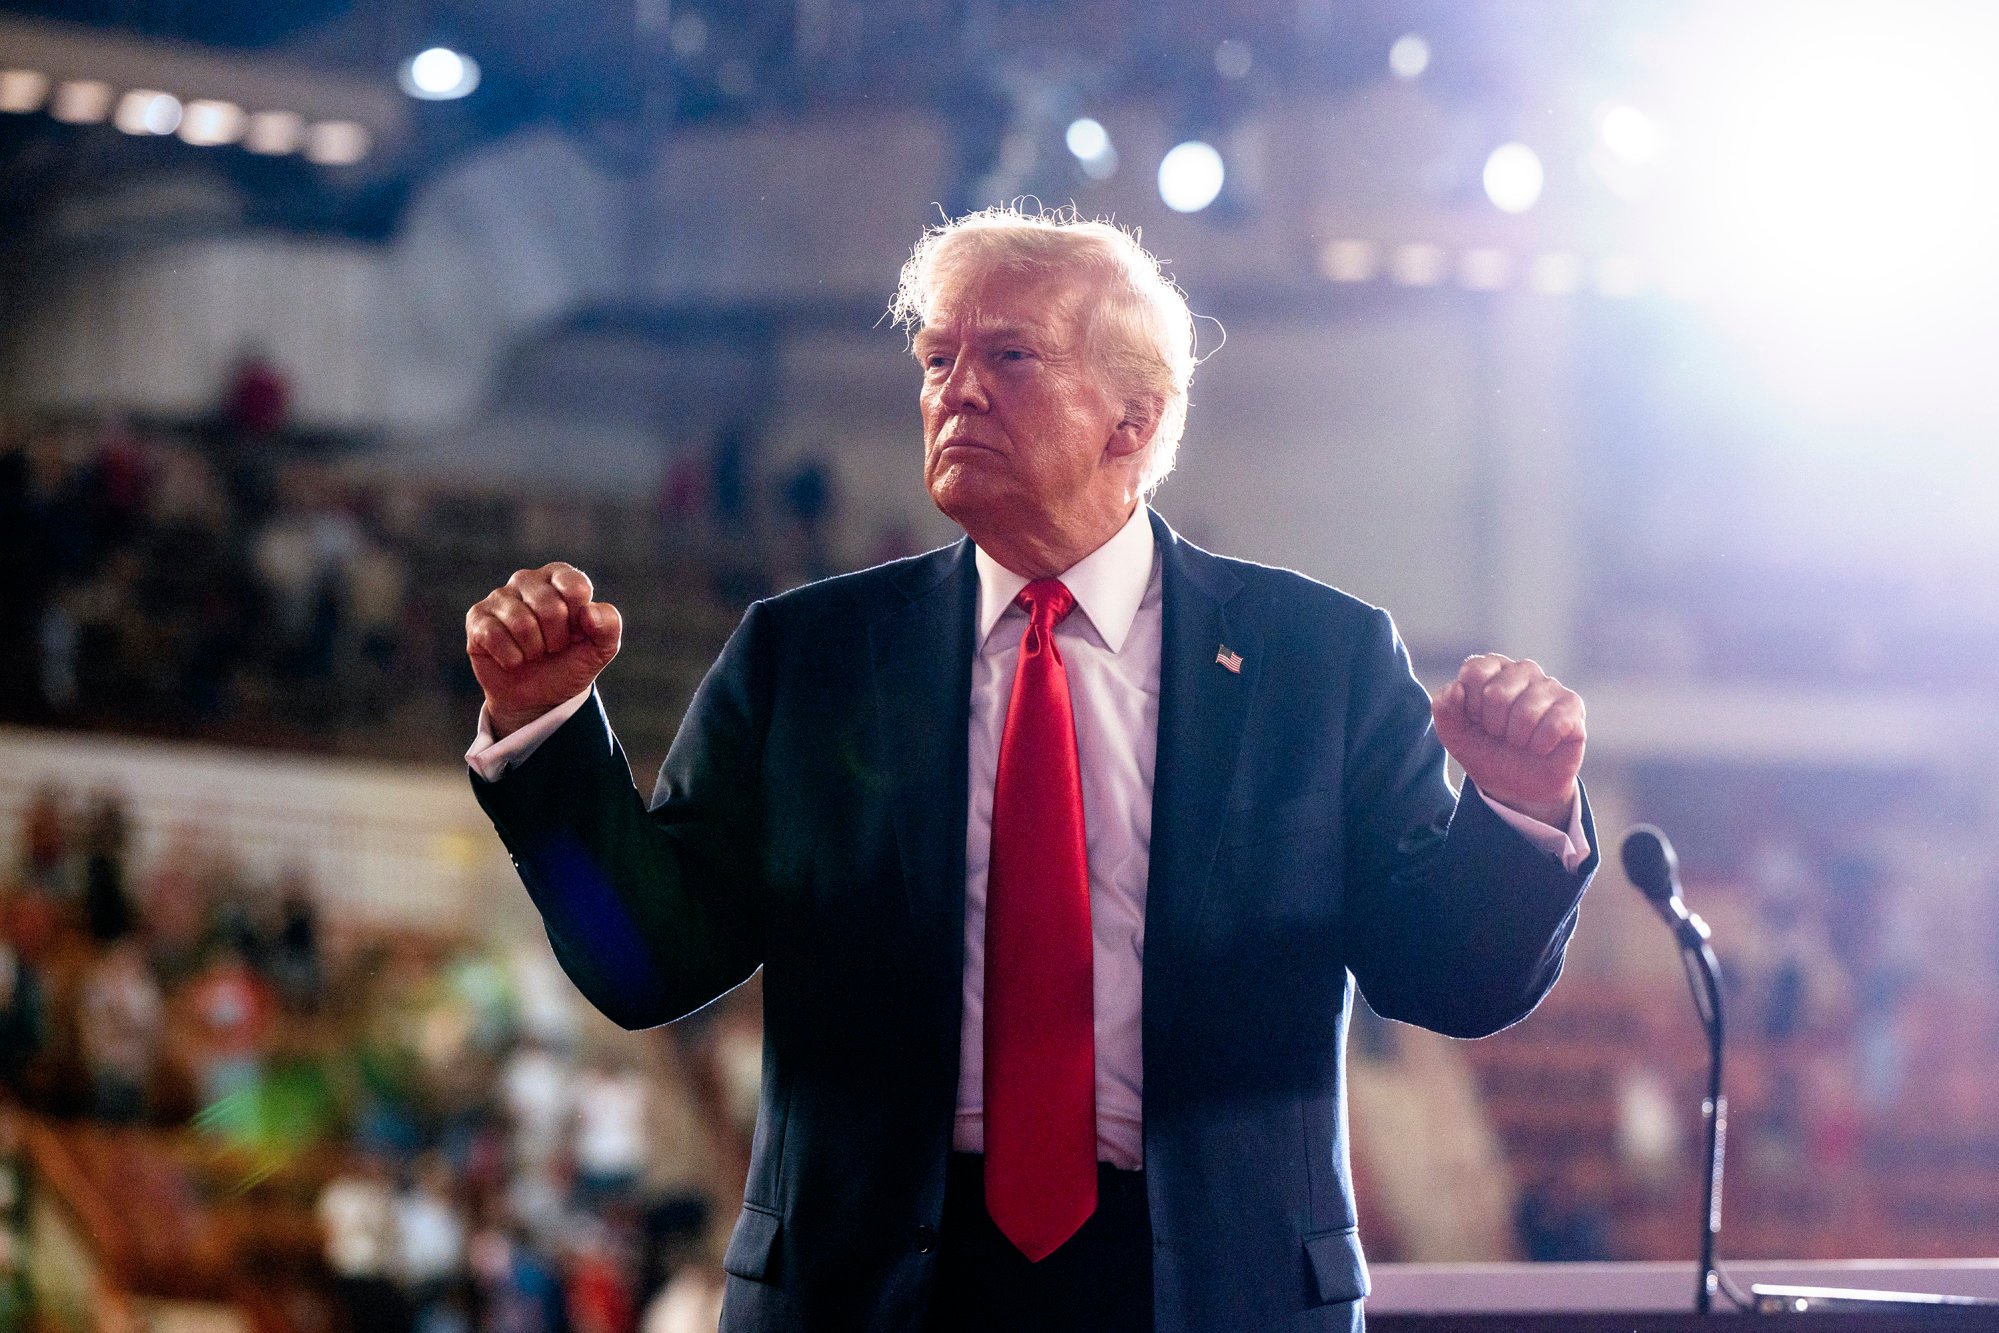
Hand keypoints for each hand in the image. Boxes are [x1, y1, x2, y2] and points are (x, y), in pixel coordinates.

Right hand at [466, 563, 622, 737]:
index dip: (579, 620)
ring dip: (534, 650)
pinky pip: (494, 635)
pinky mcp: (477, 618)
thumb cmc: (569, 662)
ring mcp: (499, 597)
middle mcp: (527, 580)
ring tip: (534, 653)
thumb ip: (608, 625)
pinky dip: (511, 658)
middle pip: (550, 606)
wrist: (539, 697)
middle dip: (557, 639)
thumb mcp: (600, 649)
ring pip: (521, 622)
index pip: (575, 586)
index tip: (576, 632)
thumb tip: (588, 612)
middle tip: (553, 647)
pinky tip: (513, 659)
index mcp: (559, 577)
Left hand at [1430, 654, 1584, 827]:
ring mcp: (1550, 686)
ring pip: (1527, 709)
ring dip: (1517, 738)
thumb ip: (1444, 709)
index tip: (1477, 721)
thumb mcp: (1455, 735)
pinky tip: (1540, 747)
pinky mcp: (1573, 706)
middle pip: (1498, 693)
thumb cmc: (1487, 752)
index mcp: (1491, 669)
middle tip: (1500, 735)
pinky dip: (1540, 744)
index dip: (1471, 706)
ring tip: (1520, 742)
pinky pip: (1556, 722)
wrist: (1517, 787)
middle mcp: (1522, 671)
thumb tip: (1457, 688)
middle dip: (1494, 726)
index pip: (1475, 671)